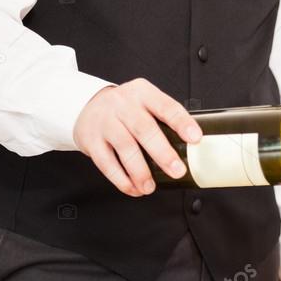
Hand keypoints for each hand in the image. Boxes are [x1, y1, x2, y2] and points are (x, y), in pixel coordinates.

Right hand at [73, 78, 201, 196]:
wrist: (86, 106)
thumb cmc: (125, 109)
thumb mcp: (145, 103)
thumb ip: (163, 119)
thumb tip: (192, 147)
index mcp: (143, 93)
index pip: (166, 106)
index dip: (182, 123)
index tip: (195, 138)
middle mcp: (123, 105)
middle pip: (144, 129)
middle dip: (163, 153)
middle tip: (177, 171)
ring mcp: (105, 122)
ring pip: (125, 147)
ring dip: (140, 172)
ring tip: (150, 187)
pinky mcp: (91, 140)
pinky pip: (106, 162)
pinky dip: (120, 179)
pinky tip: (132, 188)